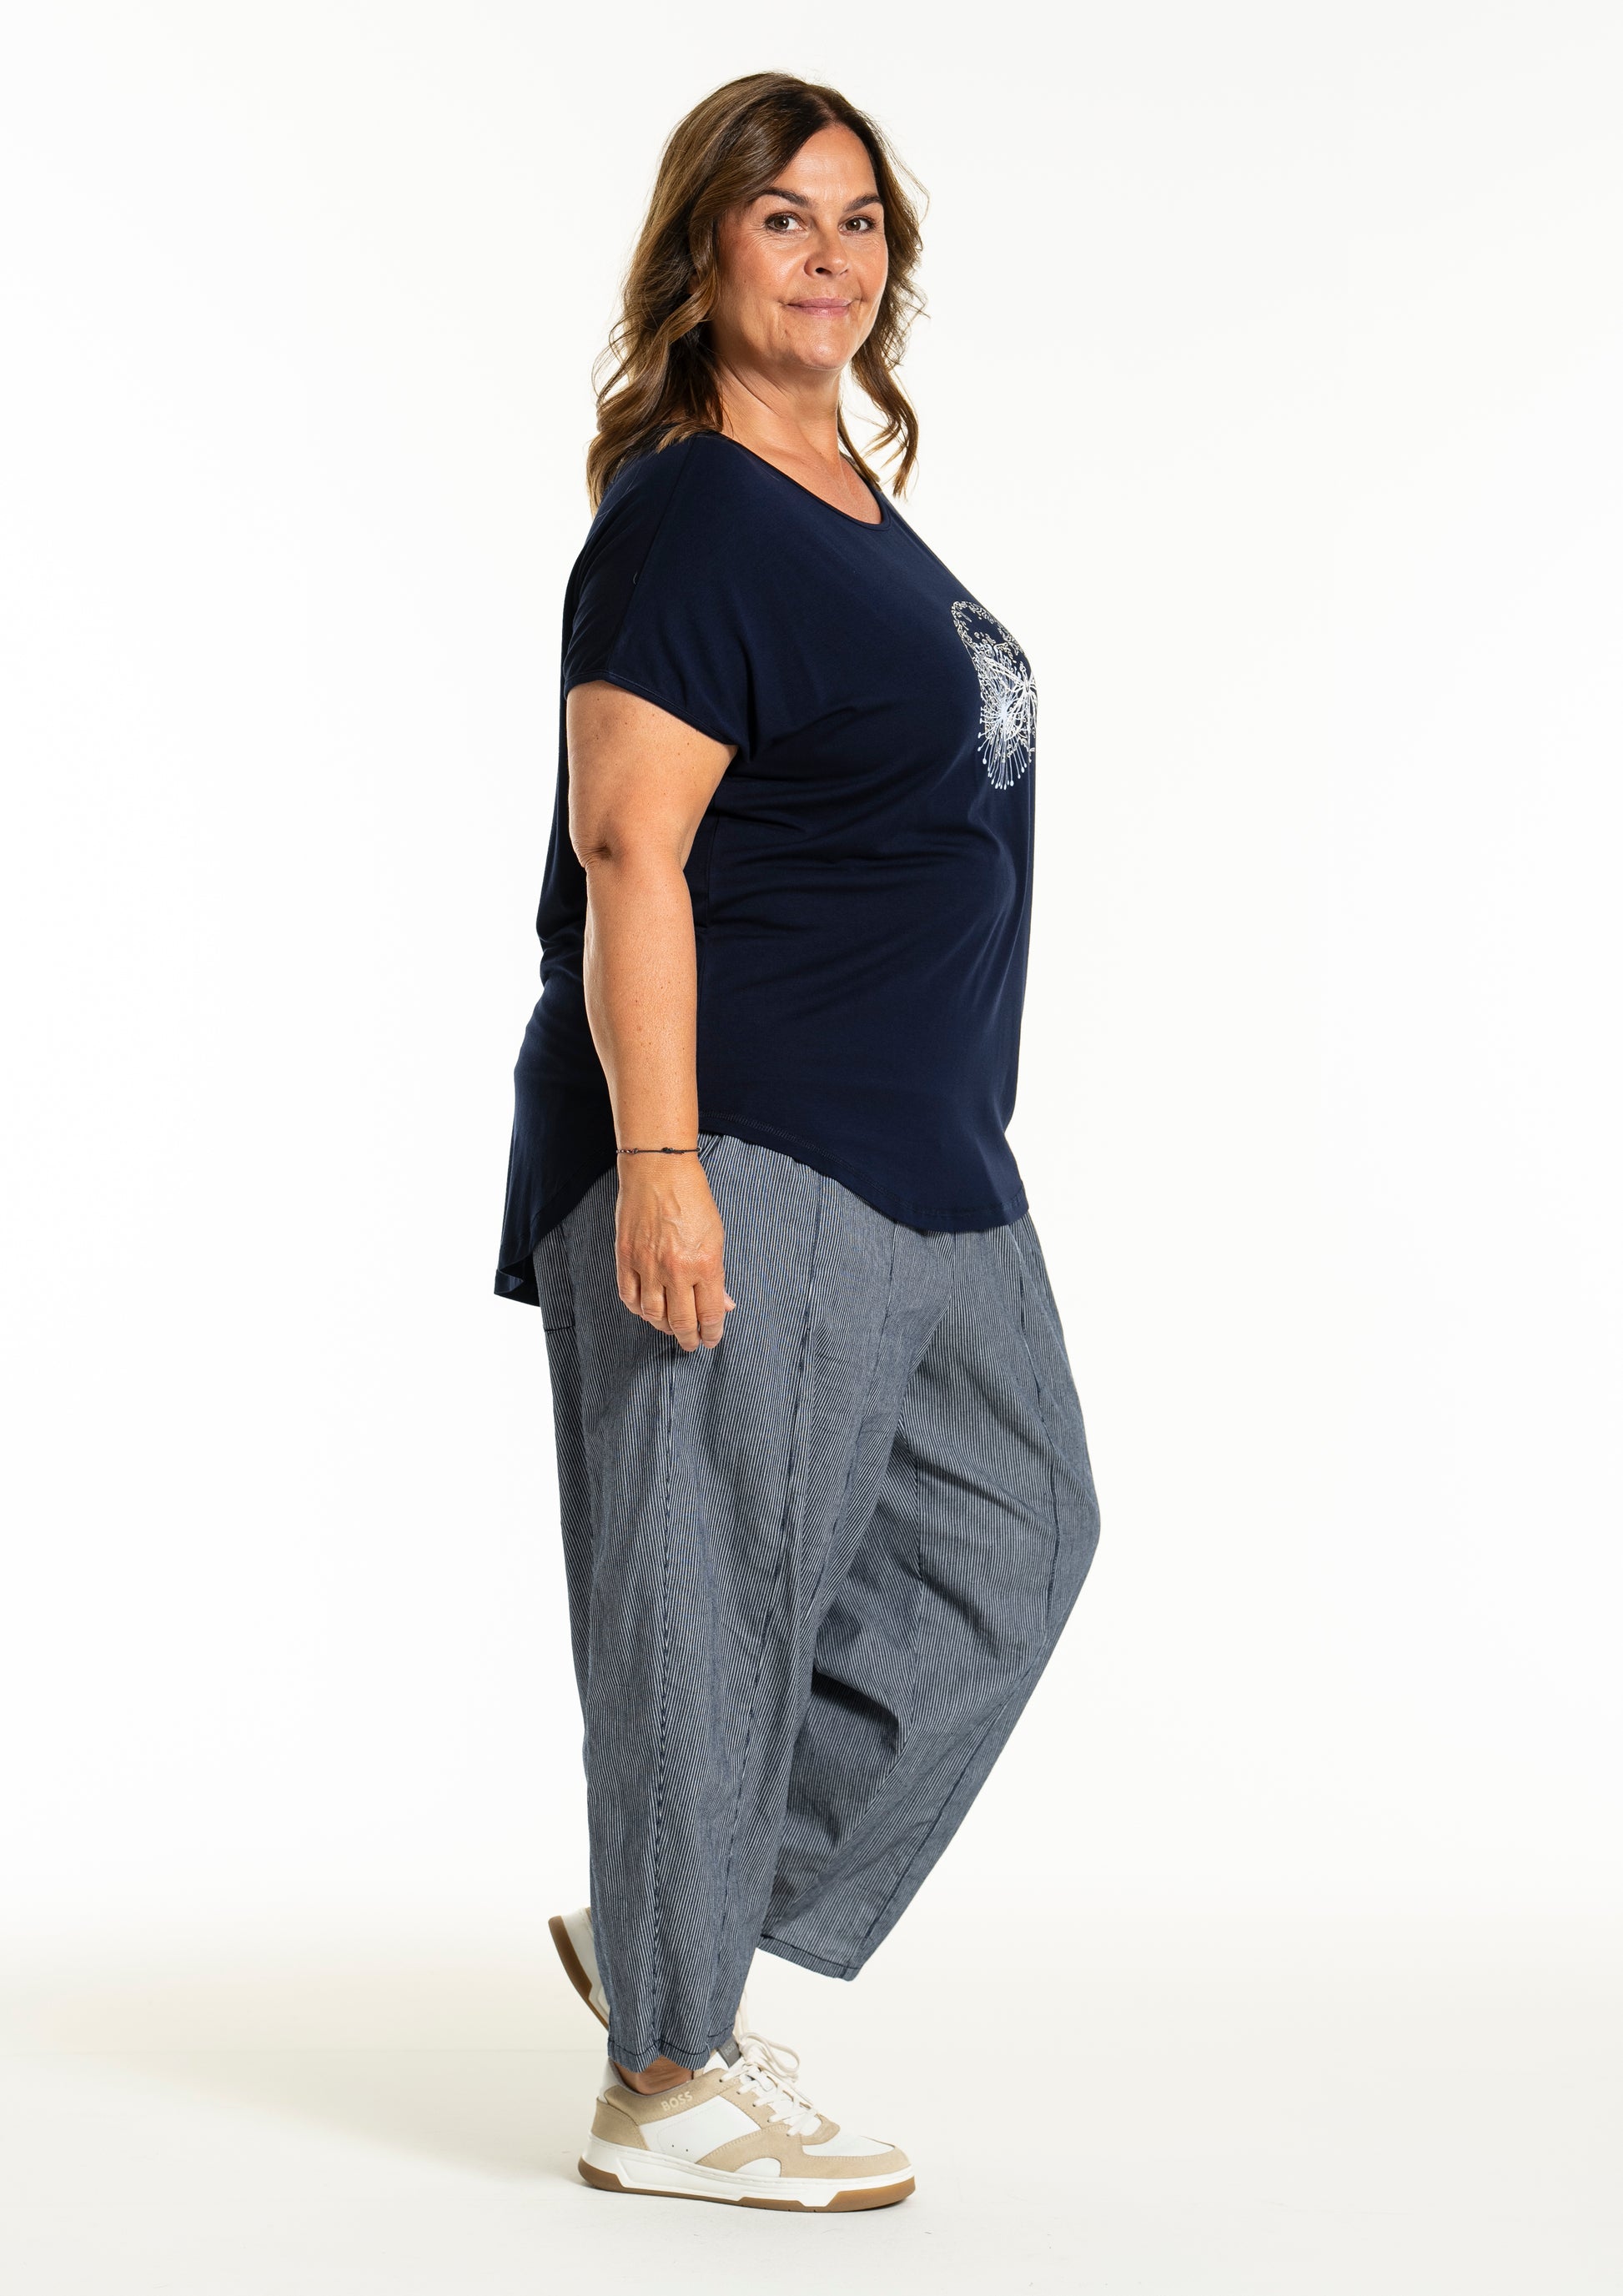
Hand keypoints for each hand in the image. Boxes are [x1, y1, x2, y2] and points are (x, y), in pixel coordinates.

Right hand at [614, 1157, 735, 1350]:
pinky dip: (638, 1310)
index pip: (710, 1313)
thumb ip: (718, 1274)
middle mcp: (676, 1269)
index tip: (711, 1340)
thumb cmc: (692, 1198)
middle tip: (691, 1344)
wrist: (658, 1170)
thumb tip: (724, 1304)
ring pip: (653, 1315)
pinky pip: (629, 1297)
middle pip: (681, 1321)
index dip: (712, 1333)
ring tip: (671, 1328)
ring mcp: (648, 1265)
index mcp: (705, 1263)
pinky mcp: (626, 1257)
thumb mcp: (716, 1235)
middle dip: (688, 1339)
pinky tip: (647, 1311)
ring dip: (663, 1328)